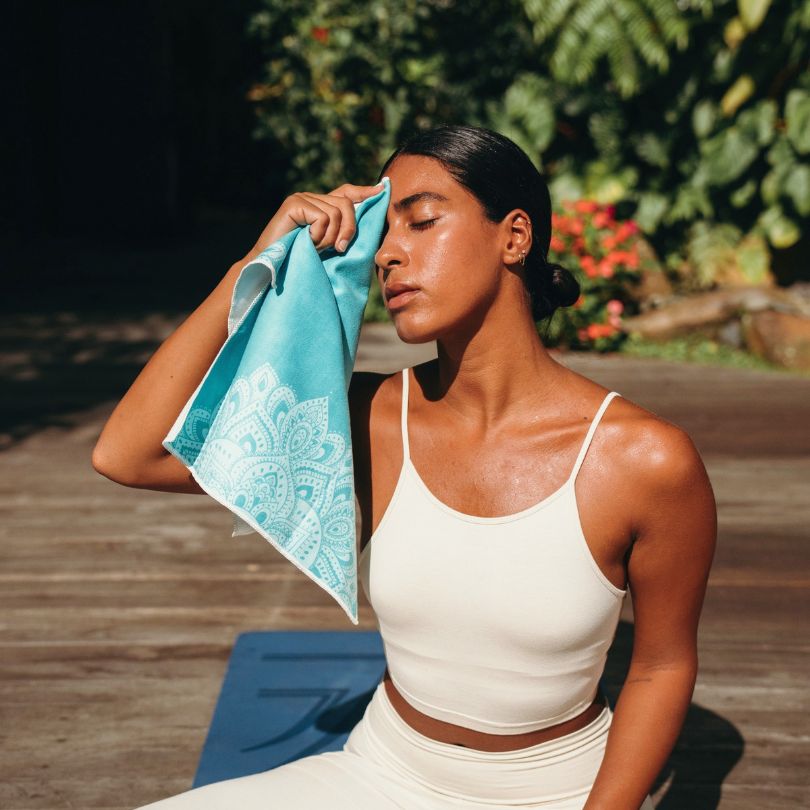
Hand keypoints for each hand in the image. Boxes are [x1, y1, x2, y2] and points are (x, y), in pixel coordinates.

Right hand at [240, 181, 384, 264]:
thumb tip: (365, 225)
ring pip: (337, 213)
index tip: (382, 189)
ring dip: (330, 237)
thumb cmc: (299, 261)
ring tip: (315, 247)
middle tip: (339, 249)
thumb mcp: (327, 246)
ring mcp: (301, 198)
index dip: (364, 192)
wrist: (271, 268)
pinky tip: (306, 242)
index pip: (346, 192)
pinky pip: (322, 217)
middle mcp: (311, 197)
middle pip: (346, 204)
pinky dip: (318, 235)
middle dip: (349, 229)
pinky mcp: (294, 203)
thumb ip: (341, 232)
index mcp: (320, 206)